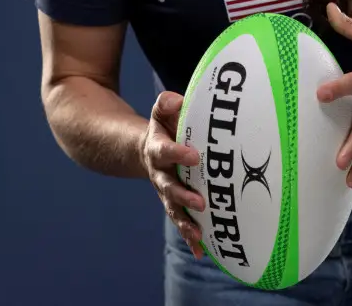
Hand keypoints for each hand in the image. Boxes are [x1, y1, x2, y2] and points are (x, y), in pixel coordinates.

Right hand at [140, 91, 205, 257]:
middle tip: (200, 202)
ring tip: (199, 233)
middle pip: (169, 188)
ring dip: (186, 222)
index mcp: (157, 150)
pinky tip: (202, 251)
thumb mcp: (162, 112)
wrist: (148, 151)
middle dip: (183, 196)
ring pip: (174, 209)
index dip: (177, 154)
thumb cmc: (165, 128)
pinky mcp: (175, 204)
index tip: (194, 156)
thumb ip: (166, 104)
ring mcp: (167, 192)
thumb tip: (177, 100)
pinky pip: (182, 222)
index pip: (166, 152)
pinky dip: (190, 238)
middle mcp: (160, 175)